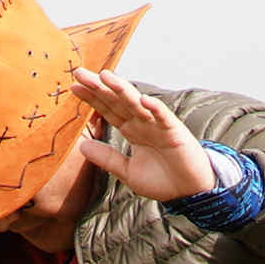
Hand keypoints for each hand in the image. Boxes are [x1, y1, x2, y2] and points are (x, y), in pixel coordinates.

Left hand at [68, 70, 217, 203]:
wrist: (190, 190)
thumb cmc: (162, 180)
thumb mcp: (127, 171)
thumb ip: (107, 158)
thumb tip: (81, 146)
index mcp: (131, 130)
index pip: (108, 109)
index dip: (92, 98)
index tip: (74, 86)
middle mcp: (142, 123)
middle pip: (117, 101)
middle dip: (99, 87)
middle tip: (80, 73)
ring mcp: (158, 125)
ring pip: (137, 103)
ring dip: (122, 89)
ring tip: (106, 76)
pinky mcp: (175, 132)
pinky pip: (163, 117)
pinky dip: (155, 108)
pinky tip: (143, 99)